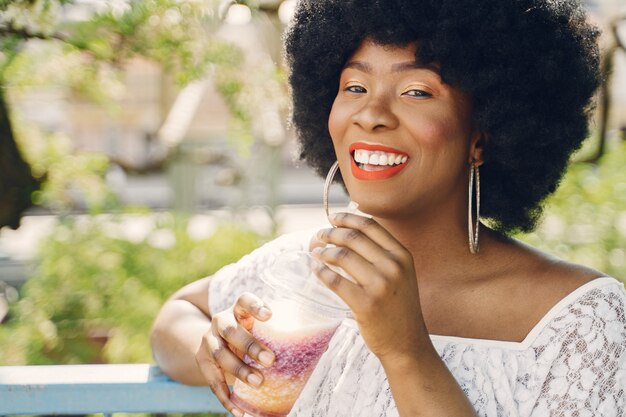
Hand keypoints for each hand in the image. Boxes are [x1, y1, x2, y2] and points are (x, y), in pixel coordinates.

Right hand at [195, 292, 275, 416]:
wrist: (217, 342)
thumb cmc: (250, 335)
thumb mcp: (262, 330)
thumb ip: (286, 335)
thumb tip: (324, 346)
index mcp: (239, 310)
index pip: (244, 300)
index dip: (255, 305)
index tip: (269, 315)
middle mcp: (221, 321)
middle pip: (231, 330)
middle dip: (250, 345)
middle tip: (270, 360)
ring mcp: (209, 340)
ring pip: (220, 354)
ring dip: (239, 369)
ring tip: (258, 382)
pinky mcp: (202, 360)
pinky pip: (212, 380)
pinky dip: (225, 397)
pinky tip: (238, 410)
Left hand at [311, 213, 428, 363]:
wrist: (407, 343)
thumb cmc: (399, 307)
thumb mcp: (401, 274)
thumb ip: (382, 254)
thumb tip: (350, 231)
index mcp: (402, 255)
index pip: (371, 226)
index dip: (347, 218)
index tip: (333, 218)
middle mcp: (393, 267)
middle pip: (353, 238)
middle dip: (331, 233)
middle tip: (320, 236)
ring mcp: (379, 285)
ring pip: (342, 256)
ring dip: (324, 251)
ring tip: (316, 253)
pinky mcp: (364, 304)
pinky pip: (334, 281)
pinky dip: (321, 272)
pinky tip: (316, 269)